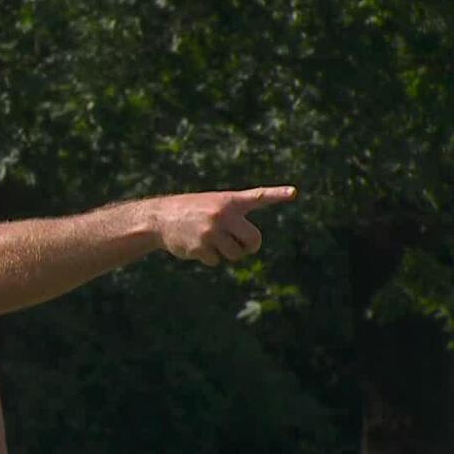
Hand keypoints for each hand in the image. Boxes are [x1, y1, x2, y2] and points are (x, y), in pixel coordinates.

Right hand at [154, 186, 296, 265]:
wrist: (160, 217)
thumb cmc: (193, 210)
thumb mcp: (215, 205)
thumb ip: (236, 218)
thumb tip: (251, 246)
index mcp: (230, 201)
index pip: (258, 197)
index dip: (277, 194)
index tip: (293, 193)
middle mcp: (223, 214)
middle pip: (253, 239)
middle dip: (249, 247)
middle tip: (242, 246)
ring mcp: (211, 231)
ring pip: (235, 254)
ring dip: (227, 253)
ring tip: (211, 241)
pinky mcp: (200, 246)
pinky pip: (216, 260)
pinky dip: (209, 258)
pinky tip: (196, 245)